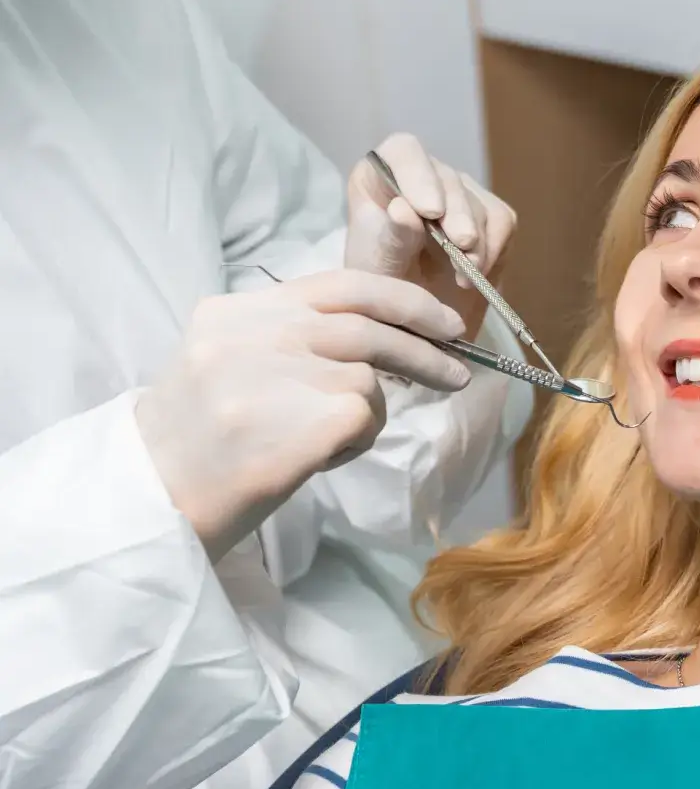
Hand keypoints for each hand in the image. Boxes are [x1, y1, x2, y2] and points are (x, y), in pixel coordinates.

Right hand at [136, 271, 470, 559]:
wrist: (152, 505)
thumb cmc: (201, 439)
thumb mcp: (228, 362)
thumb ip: (291, 335)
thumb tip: (386, 328)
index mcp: (235, 312)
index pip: (340, 284)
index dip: (403, 299)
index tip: (443, 322)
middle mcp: (251, 336)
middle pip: (366, 325)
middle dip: (424, 348)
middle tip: (458, 372)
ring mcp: (272, 379)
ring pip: (367, 376)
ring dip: (369, 410)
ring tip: (333, 437)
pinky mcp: (297, 425)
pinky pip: (364, 417)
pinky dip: (358, 440)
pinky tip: (321, 457)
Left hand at [345, 133, 516, 336]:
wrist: (409, 320)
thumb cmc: (381, 289)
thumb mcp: (376, 270)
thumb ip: (390, 239)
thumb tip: (403, 209)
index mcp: (381, 177)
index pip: (404, 152)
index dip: (419, 175)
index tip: (430, 211)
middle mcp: (422, 177)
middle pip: (448, 177)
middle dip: (459, 214)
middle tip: (462, 246)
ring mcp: (459, 194)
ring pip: (478, 202)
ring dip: (477, 241)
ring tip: (464, 276)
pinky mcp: (488, 215)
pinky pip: (502, 222)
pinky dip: (494, 251)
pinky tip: (475, 275)